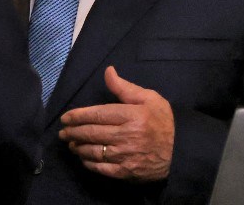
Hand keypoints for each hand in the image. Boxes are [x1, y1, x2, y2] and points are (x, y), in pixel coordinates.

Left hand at [57, 66, 174, 181]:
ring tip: (71, 143)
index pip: (97, 114)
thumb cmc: (163, 121)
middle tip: (62, 132)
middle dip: (73, 132)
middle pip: (91, 133)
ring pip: (94, 151)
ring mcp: (125, 155)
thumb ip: (124, 87)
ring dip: (78, 147)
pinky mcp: (126, 172)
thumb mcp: (149, 98)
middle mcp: (125, 135)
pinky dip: (89, 163)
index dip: (78, 116)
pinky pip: (102, 168)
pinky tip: (84, 158)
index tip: (66, 117)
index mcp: (130, 115)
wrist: (181, 150)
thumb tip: (108, 71)